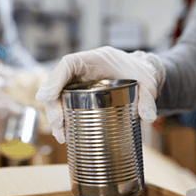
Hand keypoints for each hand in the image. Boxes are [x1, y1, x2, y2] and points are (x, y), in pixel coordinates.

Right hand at [35, 46, 165, 142]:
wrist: (142, 74)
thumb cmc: (142, 74)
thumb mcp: (149, 84)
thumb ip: (148, 99)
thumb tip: (148, 117)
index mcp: (96, 60)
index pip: (69, 63)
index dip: (55, 78)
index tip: (46, 96)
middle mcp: (83, 70)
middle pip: (58, 84)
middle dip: (53, 104)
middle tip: (58, 124)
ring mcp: (79, 83)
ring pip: (58, 96)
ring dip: (55, 116)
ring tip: (60, 135)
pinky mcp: (80, 95)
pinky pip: (65, 104)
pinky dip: (62, 119)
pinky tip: (64, 134)